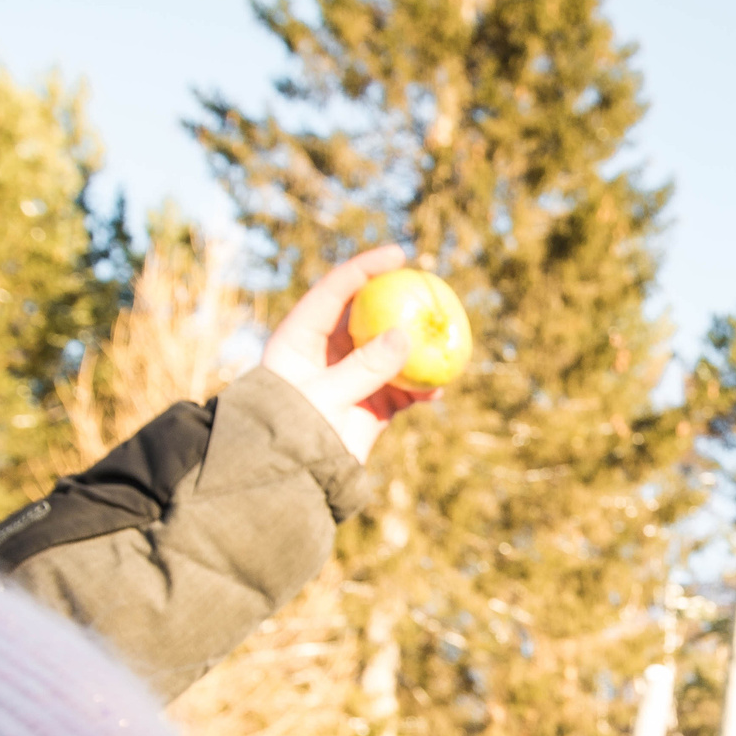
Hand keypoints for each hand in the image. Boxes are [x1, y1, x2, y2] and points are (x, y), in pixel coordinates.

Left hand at [258, 244, 434, 461]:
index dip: (366, 269)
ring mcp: (352, 379)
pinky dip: (422, 388)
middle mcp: (327, 354)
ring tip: (444, 340)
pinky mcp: (371, 406)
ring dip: (417, 349)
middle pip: (369, 317)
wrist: (292, 480)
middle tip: (429, 288)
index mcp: (301, 339)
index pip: (336, 292)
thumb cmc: (291, 432)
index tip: (398, 255)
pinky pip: (404, 389)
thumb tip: (406, 337)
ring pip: (391, 353)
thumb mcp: (324, 396)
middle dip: (400, 303)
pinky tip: (438, 389)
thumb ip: (364, 368)